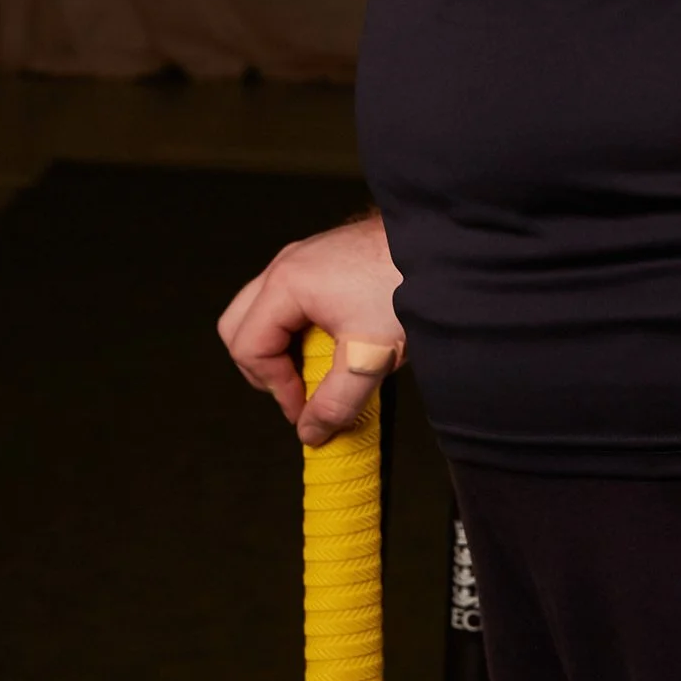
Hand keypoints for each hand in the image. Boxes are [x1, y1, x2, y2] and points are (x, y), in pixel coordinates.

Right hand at [219, 214, 406, 444]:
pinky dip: (297, 327)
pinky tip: (335, 342)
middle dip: (263, 367)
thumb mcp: (369, 358)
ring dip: (281, 347)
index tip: (305, 410)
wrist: (441, 248)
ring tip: (317, 369)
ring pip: (262, 310)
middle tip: (297, 390)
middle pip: (240, 324)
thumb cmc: (403, 289)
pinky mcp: (323, 258)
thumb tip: (310, 433)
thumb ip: (336, 402)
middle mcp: (286, 265)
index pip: (249, 347)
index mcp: (286, 284)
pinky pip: (288, 298)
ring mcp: (303, 257)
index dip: (275, 388)